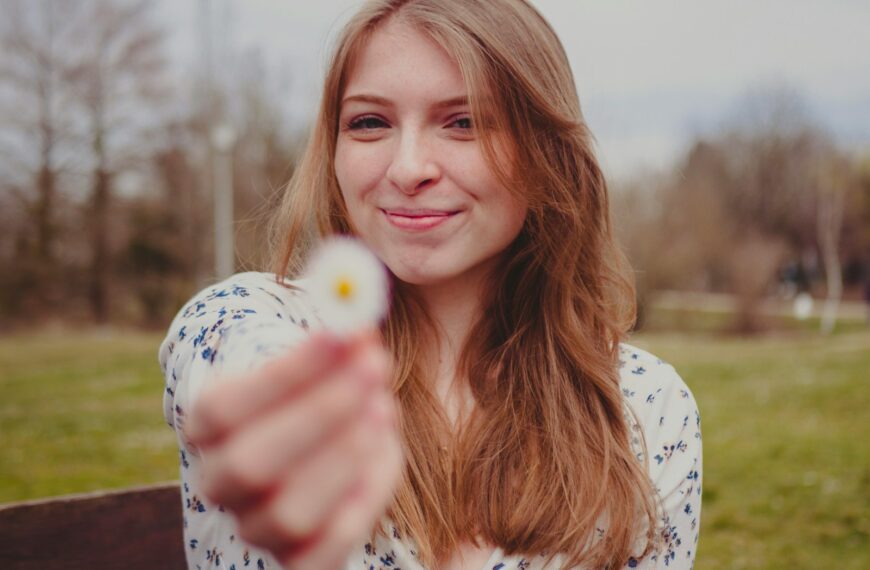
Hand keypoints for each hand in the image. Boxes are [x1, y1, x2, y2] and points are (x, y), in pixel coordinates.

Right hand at [186, 331, 403, 569]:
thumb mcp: (325, 358)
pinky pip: (324, 550)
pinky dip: (363, 499)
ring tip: (384, 407)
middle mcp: (220, 483)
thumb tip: (361, 318)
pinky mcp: (297, 559)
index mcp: (207, 426)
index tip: (343, 334)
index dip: (287, 372)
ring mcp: (256, 527)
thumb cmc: (319, 389)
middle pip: (251, 464)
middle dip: (321, 412)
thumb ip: (338, 340)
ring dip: (346, 455)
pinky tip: (384, 451)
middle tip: (373, 367)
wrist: (325, 444)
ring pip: (289, 512)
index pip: (225, 406)